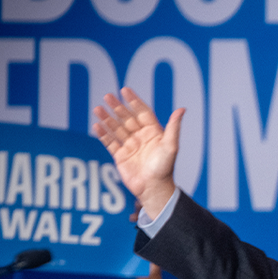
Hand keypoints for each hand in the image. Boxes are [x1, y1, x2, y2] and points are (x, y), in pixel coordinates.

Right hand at [93, 87, 182, 217]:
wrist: (154, 188)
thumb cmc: (165, 168)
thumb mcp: (170, 146)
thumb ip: (173, 127)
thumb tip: (181, 109)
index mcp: (154, 133)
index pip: (142, 113)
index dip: (134, 101)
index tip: (124, 90)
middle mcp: (141, 137)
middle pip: (127, 118)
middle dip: (117, 107)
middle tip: (107, 96)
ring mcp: (130, 146)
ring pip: (116, 129)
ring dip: (107, 119)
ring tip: (97, 109)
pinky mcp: (120, 156)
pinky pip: (110, 142)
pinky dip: (103, 134)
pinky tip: (96, 125)